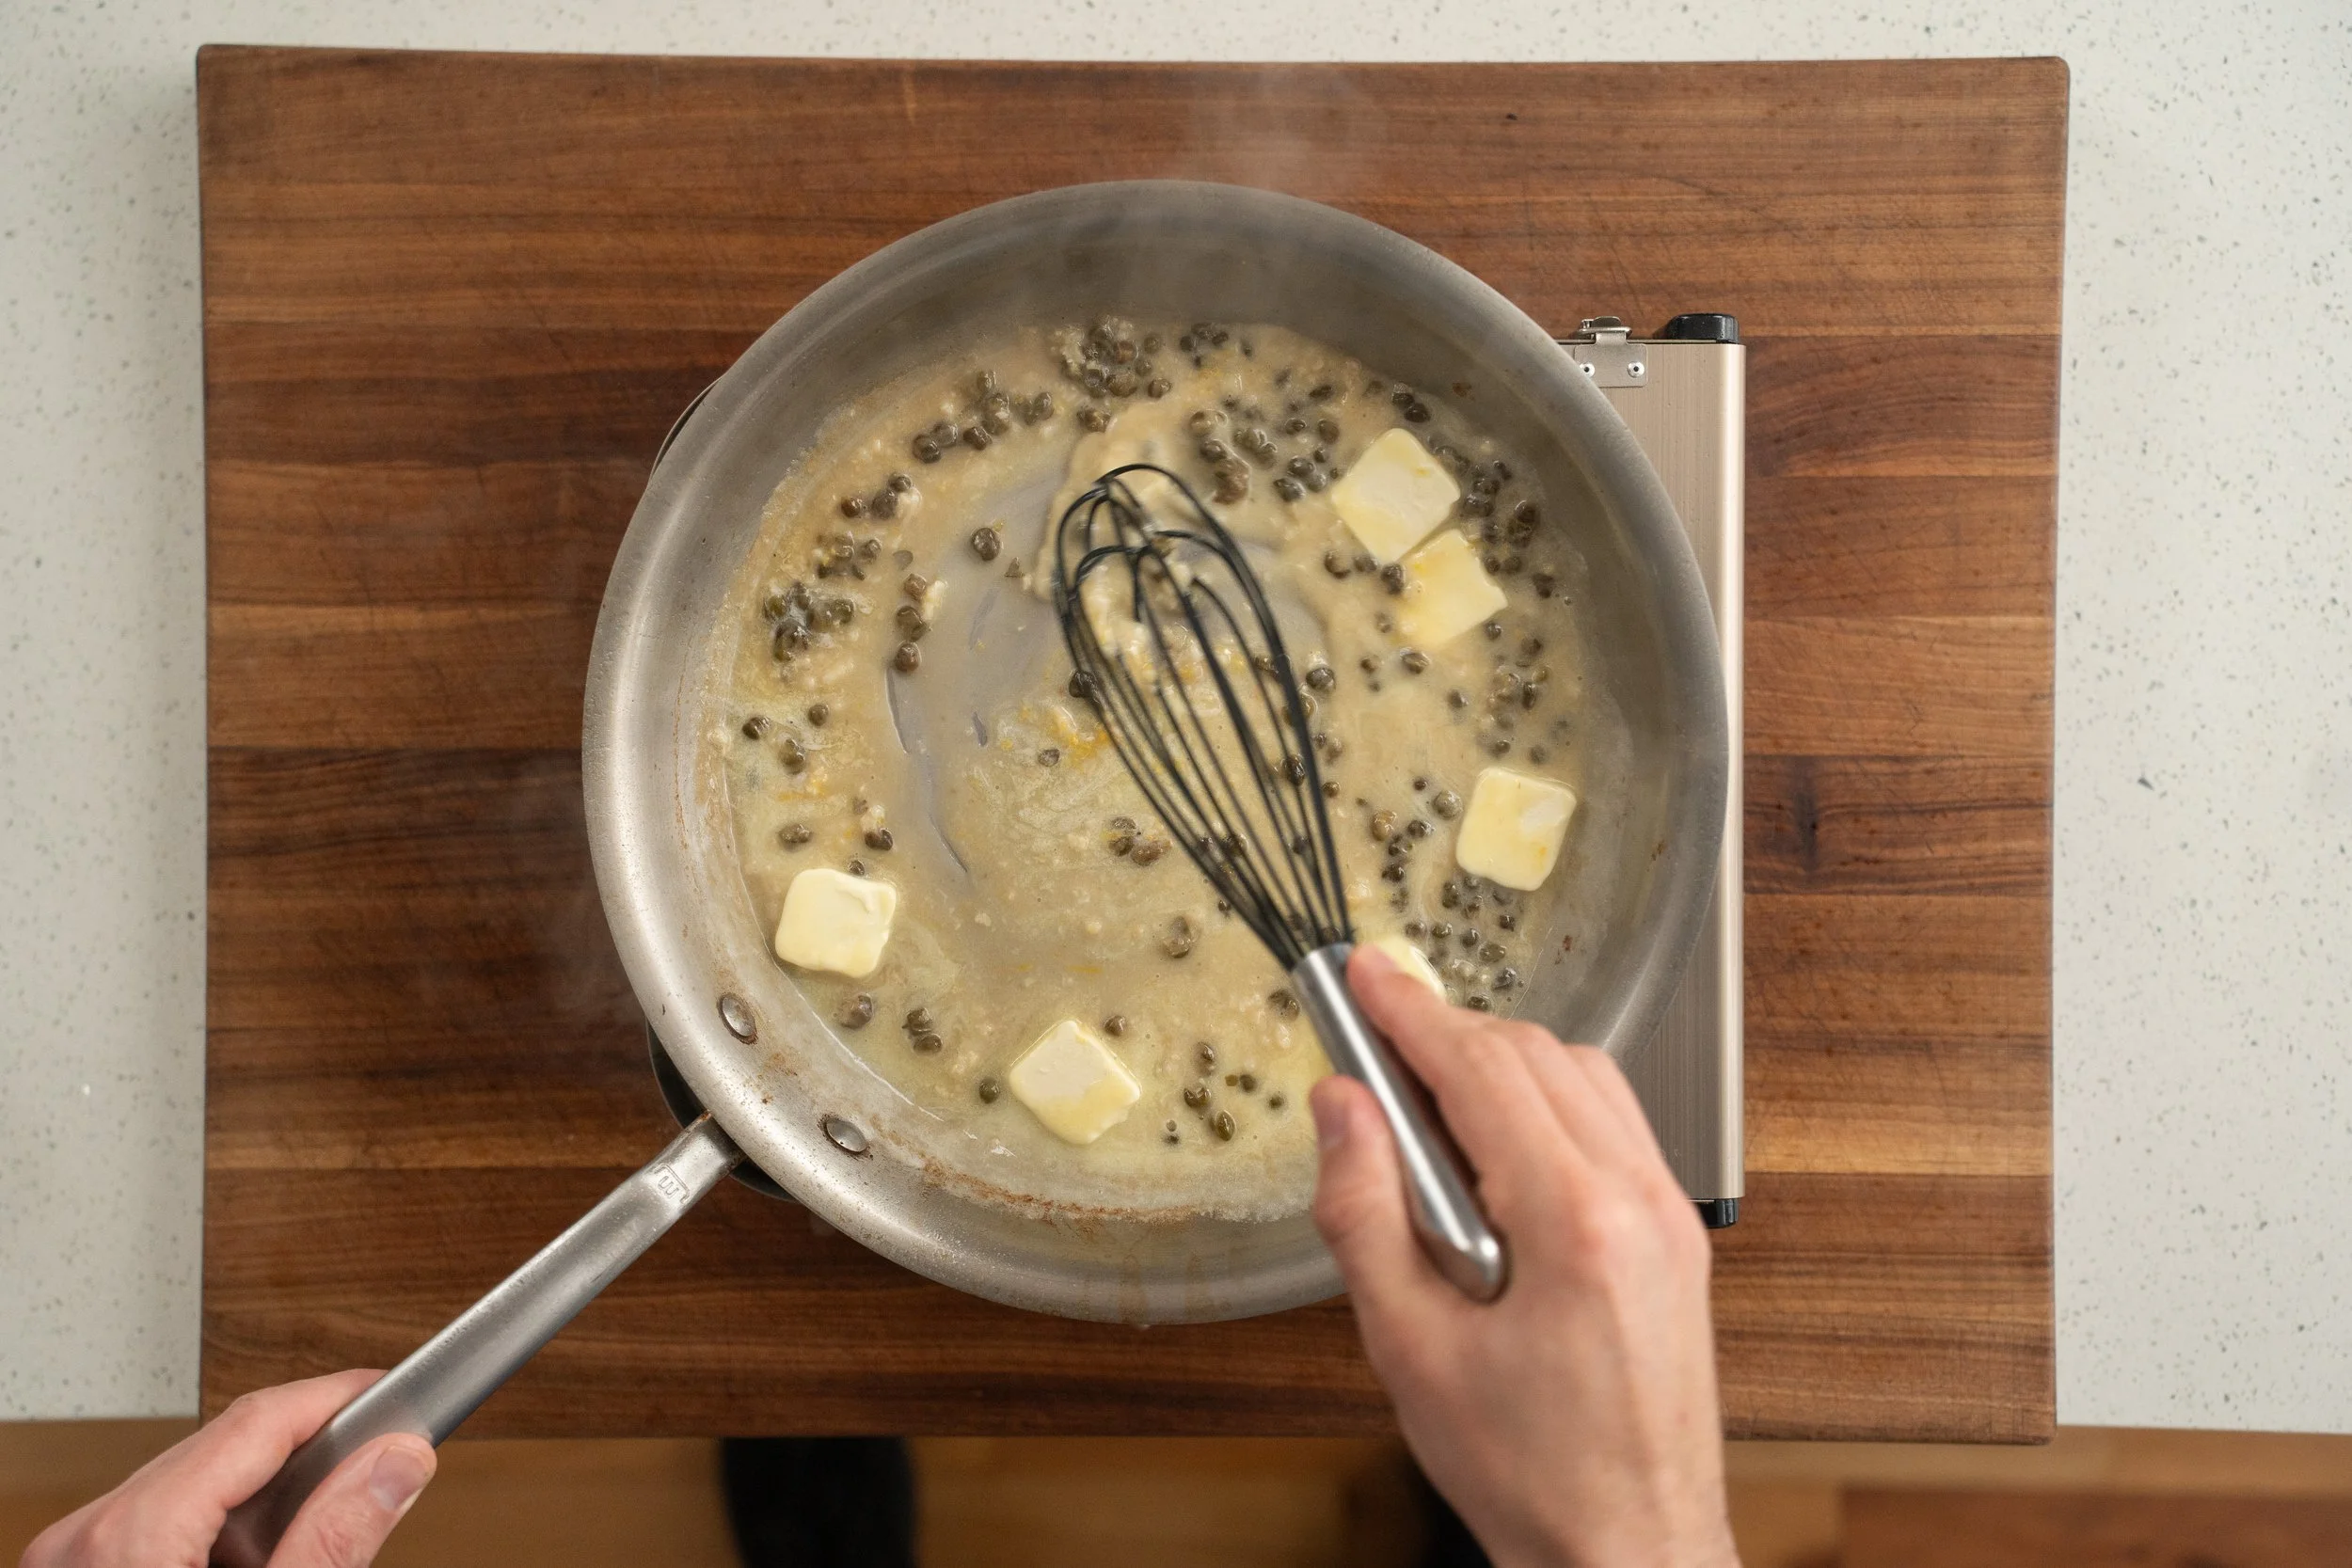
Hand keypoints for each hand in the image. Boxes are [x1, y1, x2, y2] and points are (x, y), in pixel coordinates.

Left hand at [21, 1371, 434, 1567]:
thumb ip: (331, 1541)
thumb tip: (398, 1460)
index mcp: (123, 1542)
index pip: (255, 1421)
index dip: (341, 1396)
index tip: (405, 1393)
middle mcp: (84, 1540)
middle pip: (228, 1447)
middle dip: (314, 1456)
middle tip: (386, 1465)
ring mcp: (74, 1560)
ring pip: (199, 1484)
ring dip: (270, 1501)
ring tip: (316, 1543)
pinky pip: (166, 1521)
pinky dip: (226, 1532)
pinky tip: (262, 1563)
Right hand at [1312, 946, 1737, 1567]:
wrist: (1629, 1551)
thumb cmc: (1532, 1475)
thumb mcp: (1409, 1350)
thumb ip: (1364, 1213)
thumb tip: (1343, 1110)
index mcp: (1574, 1222)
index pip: (1483, 1068)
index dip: (1411, 1010)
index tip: (1363, 975)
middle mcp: (1638, 1200)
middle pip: (1537, 1055)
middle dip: (1448, 1031)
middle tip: (1372, 1035)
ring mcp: (1669, 1214)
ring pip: (1584, 1075)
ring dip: (1500, 1060)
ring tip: (1422, 1094)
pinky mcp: (1676, 1236)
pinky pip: (1613, 1122)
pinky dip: (1547, 1100)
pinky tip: (1493, 1143)